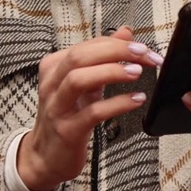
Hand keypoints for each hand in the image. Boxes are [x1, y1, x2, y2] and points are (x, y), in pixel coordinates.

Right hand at [18, 26, 162, 190]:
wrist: (45, 157)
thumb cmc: (66, 116)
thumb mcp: (84, 83)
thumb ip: (104, 57)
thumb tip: (126, 32)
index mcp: (54, 67)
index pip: (87, 45)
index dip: (117, 43)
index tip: (143, 48)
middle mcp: (52, 84)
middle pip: (80, 56)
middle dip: (115, 51)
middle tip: (144, 54)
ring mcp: (57, 107)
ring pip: (79, 79)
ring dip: (112, 72)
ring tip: (138, 72)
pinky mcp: (68, 130)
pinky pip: (93, 112)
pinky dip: (117, 103)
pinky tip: (136, 99)